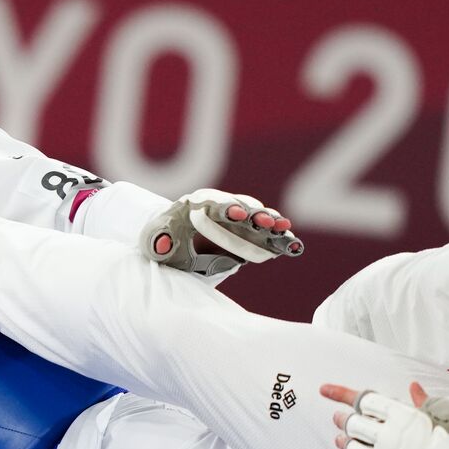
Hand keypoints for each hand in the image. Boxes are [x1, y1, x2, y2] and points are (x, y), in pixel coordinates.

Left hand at [141, 189, 302, 277]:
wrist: (177, 238)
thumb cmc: (164, 239)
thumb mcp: (155, 242)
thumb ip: (156, 241)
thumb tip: (161, 244)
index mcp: (199, 204)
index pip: (214, 204)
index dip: (225, 208)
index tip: (235, 214)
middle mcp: (223, 205)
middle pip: (243, 207)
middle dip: (255, 214)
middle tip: (267, 222)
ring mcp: (240, 218)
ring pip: (259, 217)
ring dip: (272, 223)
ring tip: (285, 230)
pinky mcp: (251, 232)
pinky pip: (268, 234)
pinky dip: (280, 238)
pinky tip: (294, 245)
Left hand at [323, 382, 448, 448]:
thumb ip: (427, 402)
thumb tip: (413, 387)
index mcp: (403, 416)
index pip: (365, 400)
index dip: (342, 393)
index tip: (324, 390)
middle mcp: (388, 437)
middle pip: (353, 423)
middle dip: (342, 419)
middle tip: (337, 418)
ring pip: (351, 448)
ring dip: (342, 442)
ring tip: (339, 439)